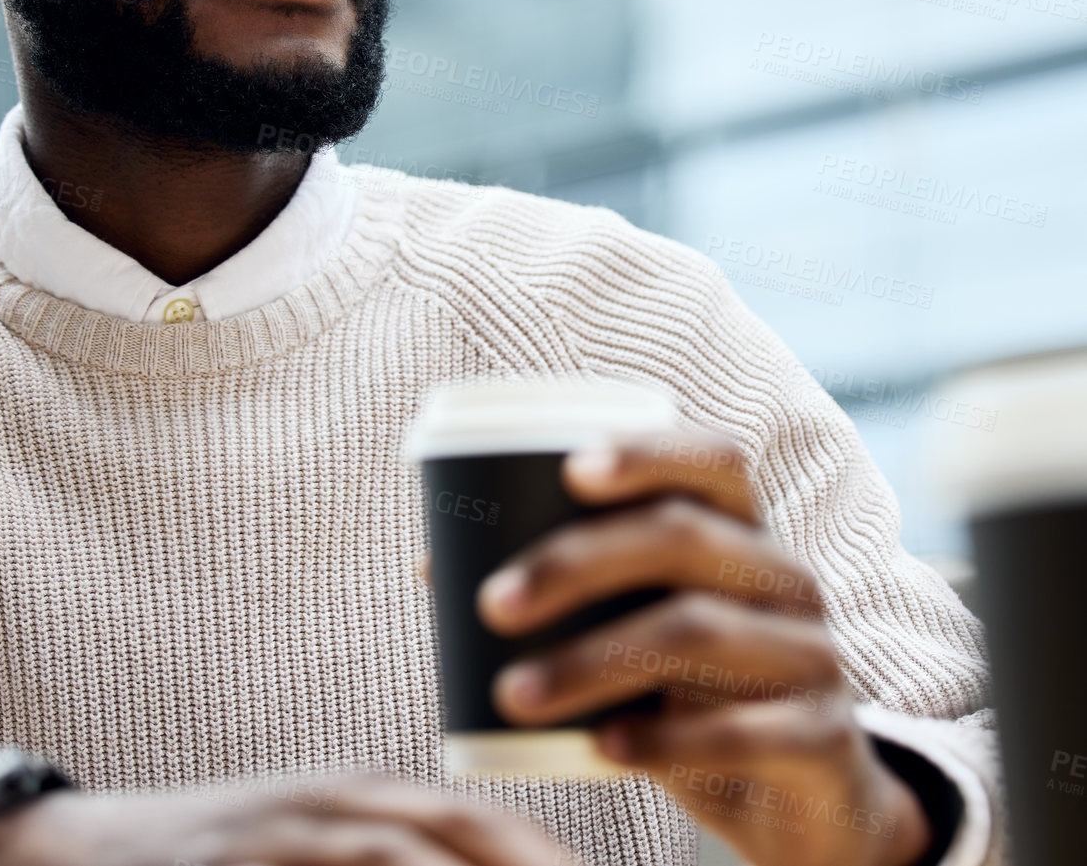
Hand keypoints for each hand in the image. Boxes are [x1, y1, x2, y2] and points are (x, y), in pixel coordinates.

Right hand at [0, 768, 570, 865]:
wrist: (82, 853)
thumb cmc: (210, 858)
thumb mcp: (300, 844)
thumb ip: (374, 858)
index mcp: (358, 794)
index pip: (474, 817)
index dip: (546, 854)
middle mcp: (332, 801)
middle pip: (459, 827)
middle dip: (535, 862)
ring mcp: (286, 832)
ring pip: (400, 855)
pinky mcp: (246, 860)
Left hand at [420, 432, 932, 865]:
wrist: (805, 801)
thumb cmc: (694, 688)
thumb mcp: (640, 628)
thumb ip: (566, 591)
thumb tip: (435, 560)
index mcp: (741, 532)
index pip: (714, 460)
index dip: (647, 452)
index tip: (570, 469)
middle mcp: (784, 578)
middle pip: (685, 537)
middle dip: (576, 562)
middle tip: (491, 603)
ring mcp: (812, 655)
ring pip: (698, 631)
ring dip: (590, 661)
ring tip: (511, 694)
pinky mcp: (820, 738)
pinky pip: (744, 729)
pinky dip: (666, 738)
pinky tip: (604, 749)